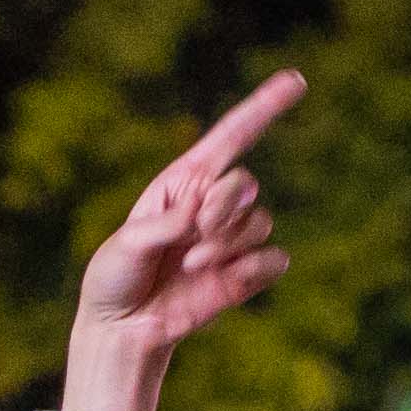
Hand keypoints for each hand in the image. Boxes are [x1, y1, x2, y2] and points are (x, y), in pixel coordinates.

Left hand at [71, 74, 306, 365]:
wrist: (122, 329)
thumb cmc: (115, 279)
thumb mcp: (126, 245)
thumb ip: (163, 225)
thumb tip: (199, 214)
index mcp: (182, 182)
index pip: (231, 137)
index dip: (264, 107)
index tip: (296, 80)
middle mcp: (211, 205)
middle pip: (246, 183)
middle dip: (224, 208)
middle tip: (195, 235)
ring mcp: (230, 240)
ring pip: (259, 223)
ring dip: (228, 245)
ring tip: (191, 266)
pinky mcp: (243, 275)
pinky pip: (274, 260)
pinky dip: (253, 270)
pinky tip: (223, 281)